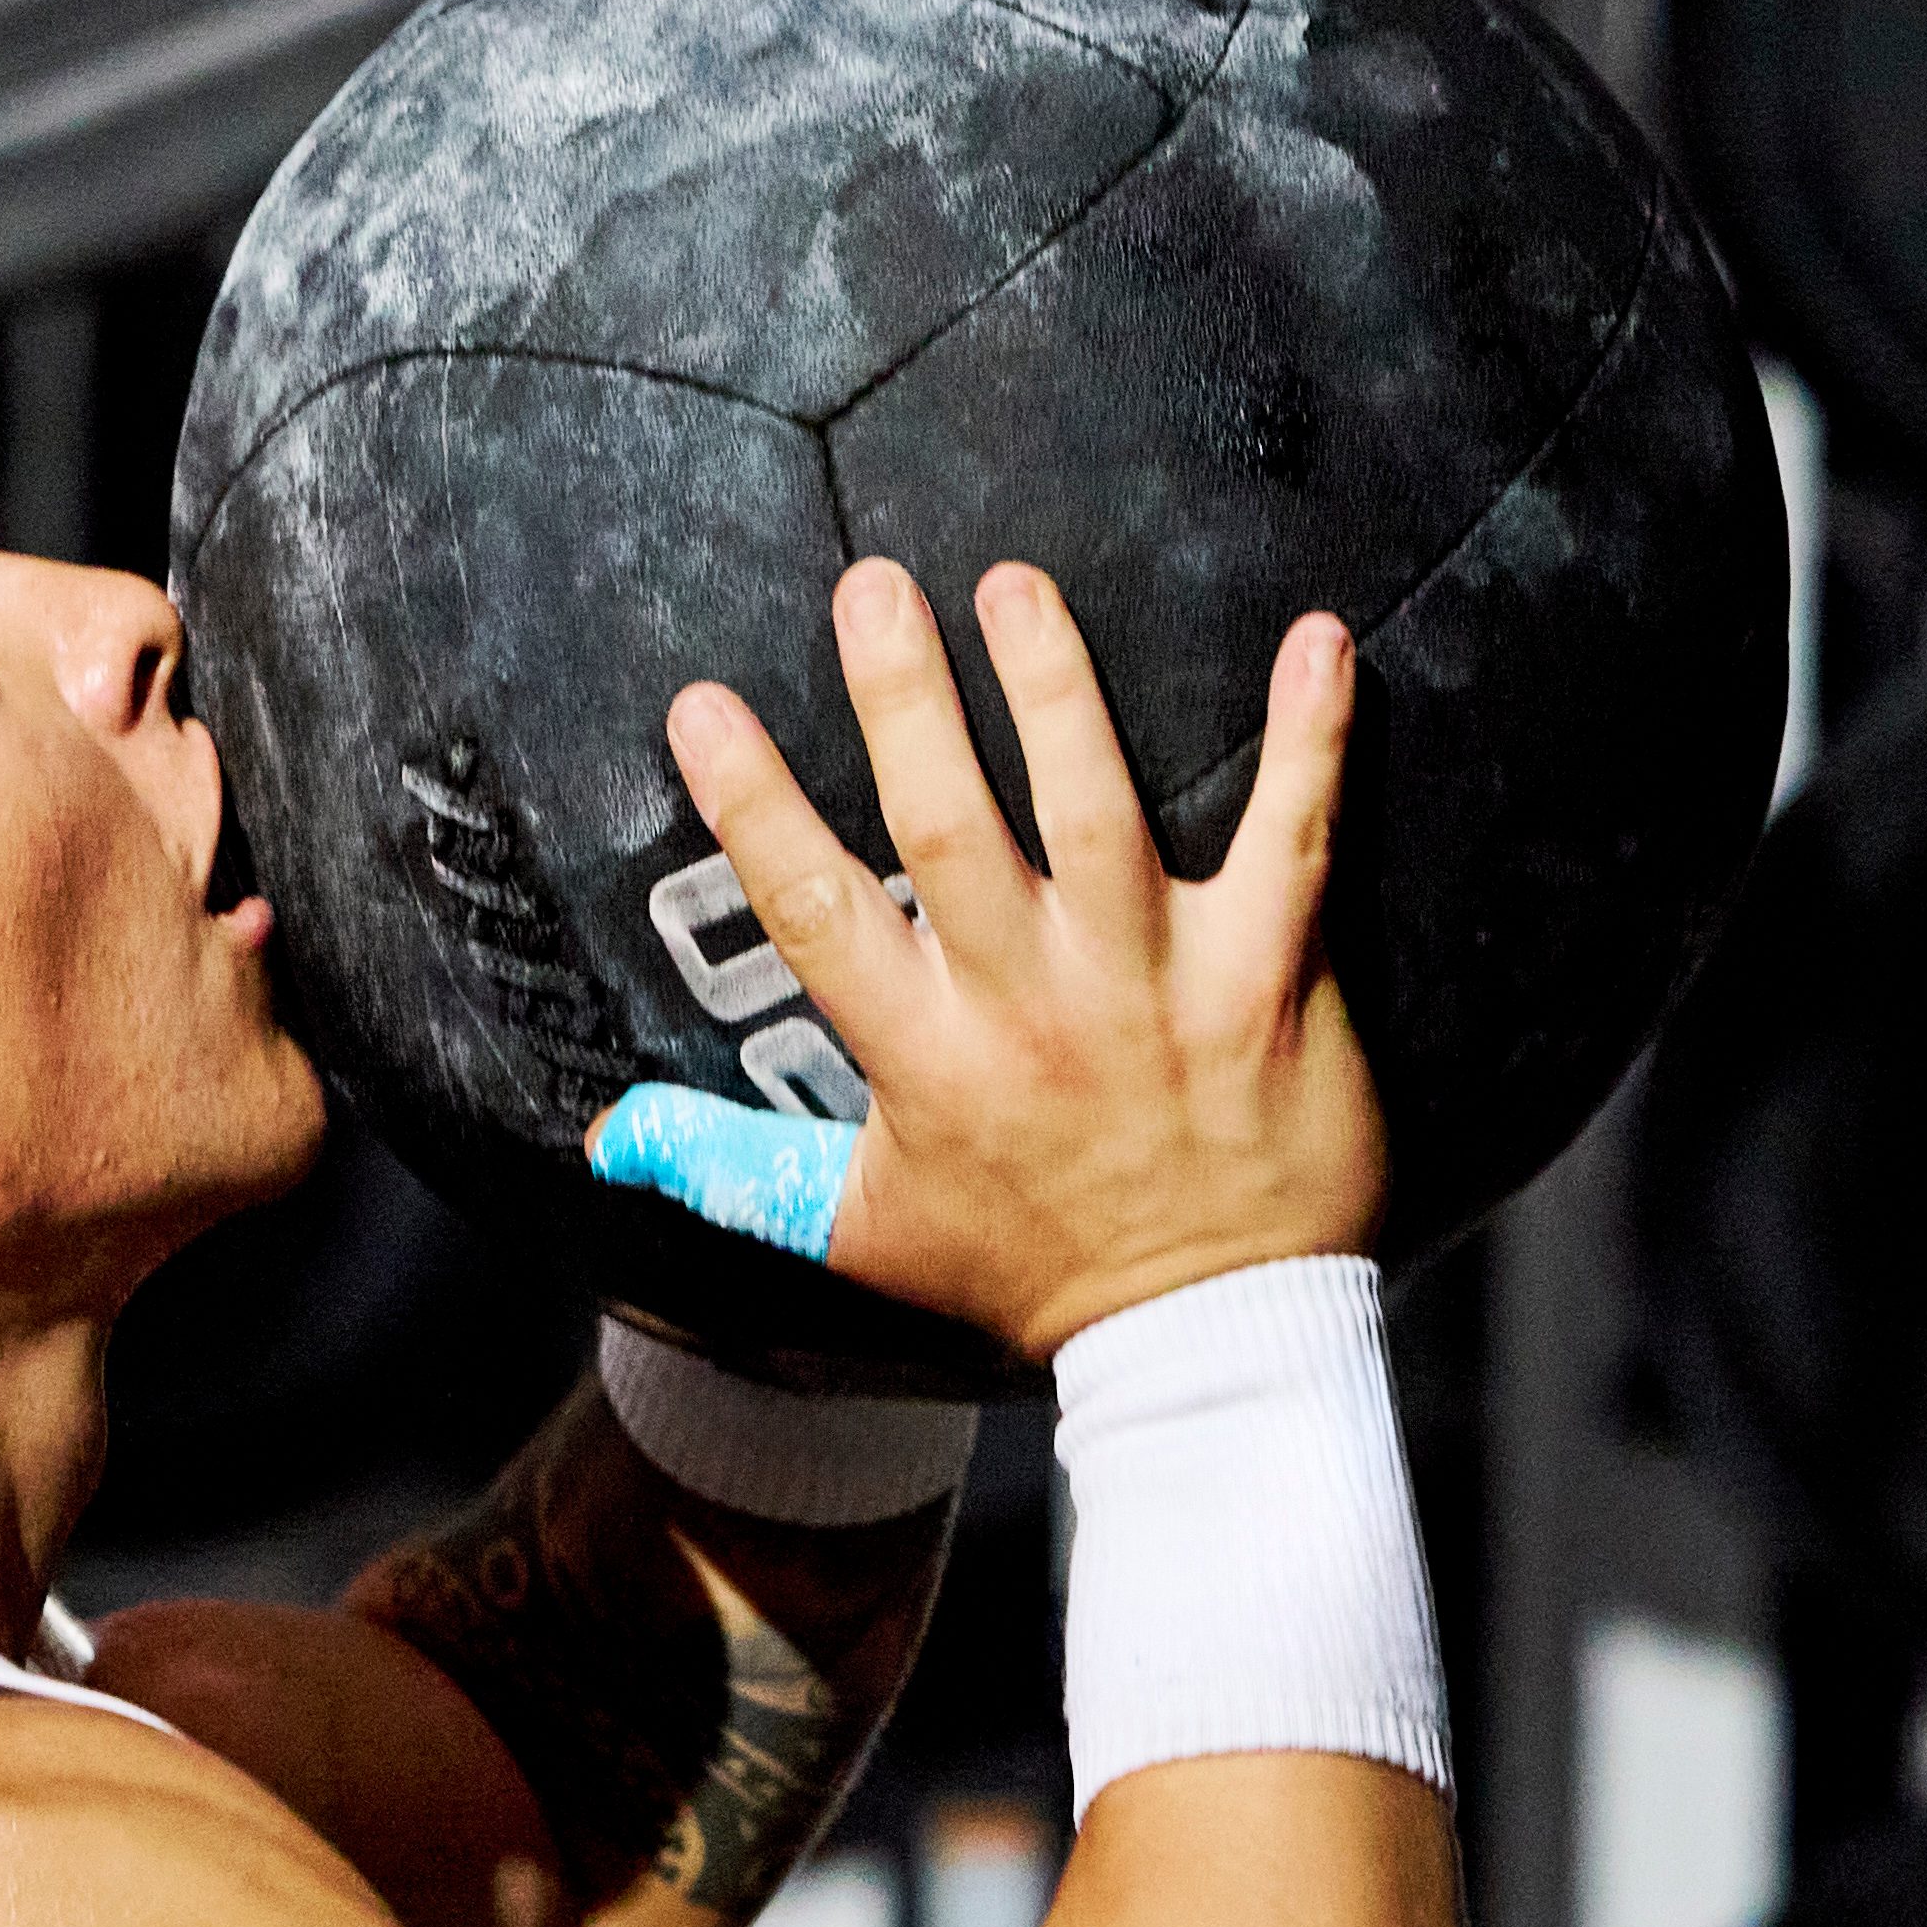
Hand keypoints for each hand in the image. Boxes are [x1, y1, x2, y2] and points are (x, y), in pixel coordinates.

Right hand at [645, 564, 1380, 1362]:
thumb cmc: (1029, 1277)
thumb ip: (732, 1170)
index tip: (701, 705)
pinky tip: (1316, 639)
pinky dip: (1311, 736)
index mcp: (925, 1057)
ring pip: (1096, 808)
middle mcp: (1030, 1005)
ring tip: (1015, 586)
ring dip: (1056, 687)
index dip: (753, 805)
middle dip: (904, 699)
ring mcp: (1154, 984)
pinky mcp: (1267, 977)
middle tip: (870, 587)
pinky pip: (1296, 838)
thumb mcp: (857, 1234)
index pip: (815, 911)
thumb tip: (609, 1138)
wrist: (1203, 1340)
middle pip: (950, 828)